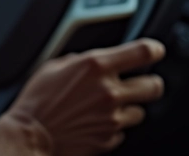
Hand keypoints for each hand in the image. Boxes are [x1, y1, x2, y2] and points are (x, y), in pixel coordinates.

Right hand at [6, 39, 165, 155]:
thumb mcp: (54, 66)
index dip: (154, 49)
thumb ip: (79, 61)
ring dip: (129, 107)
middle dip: (150, 82)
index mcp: (96, 66)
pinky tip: (96, 121)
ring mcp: (112, 118)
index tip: (156, 50)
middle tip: (143, 82)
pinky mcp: (109, 139)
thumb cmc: (38, 99)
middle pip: (154, 86)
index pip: (141, 52)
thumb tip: (89, 62)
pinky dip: (114, 126)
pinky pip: (122, 131)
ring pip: (140, 112)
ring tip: (110, 105)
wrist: (32, 134)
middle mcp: (109, 91)